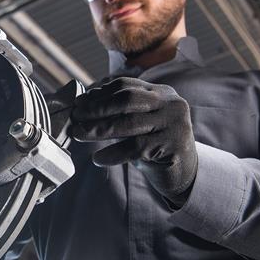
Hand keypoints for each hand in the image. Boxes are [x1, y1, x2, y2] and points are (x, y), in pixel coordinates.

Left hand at [70, 77, 197, 205]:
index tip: (79, 103)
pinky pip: (136, 148)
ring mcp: (174, 124)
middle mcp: (170, 103)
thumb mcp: (138, 124)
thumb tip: (84, 103)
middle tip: (76, 117)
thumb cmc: (154, 146)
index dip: (99, 94)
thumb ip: (119, 112)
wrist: (183, 173)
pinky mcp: (174, 146)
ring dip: (99, 129)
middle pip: (127, 100)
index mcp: (161, 93)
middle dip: (97, 108)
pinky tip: (98, 159)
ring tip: (78, 135)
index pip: (125, 86)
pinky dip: (113, 154)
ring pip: (129, 124)